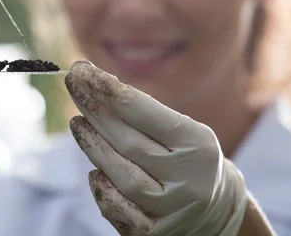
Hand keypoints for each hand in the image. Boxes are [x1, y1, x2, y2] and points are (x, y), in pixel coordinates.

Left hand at [64, 60, 247, 235]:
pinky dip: (102, 189)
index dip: (107, 88)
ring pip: (121, 175)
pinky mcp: (154, 233)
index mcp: (196, 144)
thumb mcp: (182, 131)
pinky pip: (119, 210)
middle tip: (73, 84)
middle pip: (128, 140)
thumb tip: (93, 83)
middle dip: (94, 108)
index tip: (82, 71)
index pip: (142, 111)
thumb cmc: (188, 159)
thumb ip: (144, 113)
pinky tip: (94, 170)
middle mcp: (187, 178)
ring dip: (93, 145)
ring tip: (77, 122)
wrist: (217, 212)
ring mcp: (171, 209)